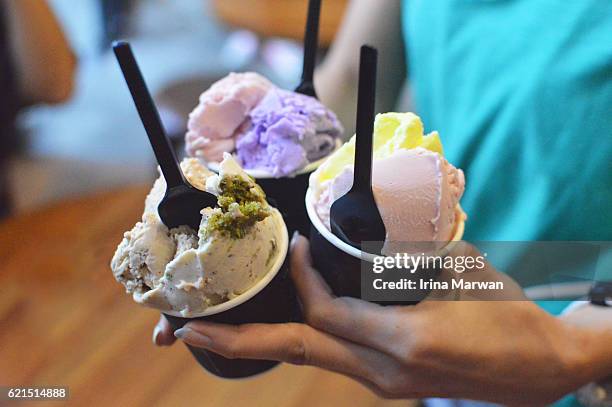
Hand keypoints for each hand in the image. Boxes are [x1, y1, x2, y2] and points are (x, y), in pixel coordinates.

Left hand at [154, 235, 608, 405]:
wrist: (544, 370)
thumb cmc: (508, 318)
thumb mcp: (459, 276)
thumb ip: (407, 260)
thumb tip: (366, 240)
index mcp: (403, 341)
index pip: (328, 312)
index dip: (304, 277)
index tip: (296, 248)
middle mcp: (384, 371)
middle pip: (300, 351)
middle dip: (240, 344)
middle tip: (190, 335)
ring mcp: (386, 384)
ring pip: (314, 359)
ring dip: (269, 343)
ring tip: (223, 335)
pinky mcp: (392, 385)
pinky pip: (337, 360)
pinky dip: (309, 342)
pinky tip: (290, 329)